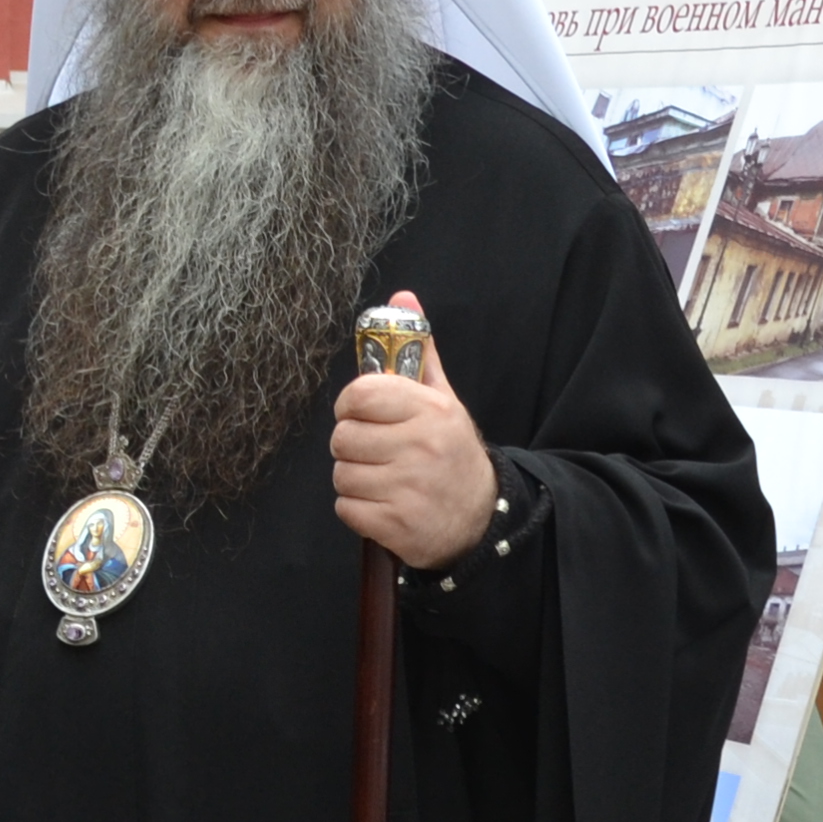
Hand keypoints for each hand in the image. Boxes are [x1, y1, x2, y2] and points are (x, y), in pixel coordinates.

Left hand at [330, 291, 496, 570]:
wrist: (481, 518)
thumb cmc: (450, 452)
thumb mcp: (442, 400)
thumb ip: (418, 352)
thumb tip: (402, 296)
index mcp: (430, 410)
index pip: (359, 394)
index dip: (351, 405)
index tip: (363, 414)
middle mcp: (421, 447)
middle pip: (342, 438)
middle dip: (353, 445)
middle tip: (378, 450)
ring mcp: (409, 489)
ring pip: (341, 475)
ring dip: (355, 479)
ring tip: (384, 478)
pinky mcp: (397, 525)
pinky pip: (346, 508)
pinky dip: (358, 509)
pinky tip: (384, 504)